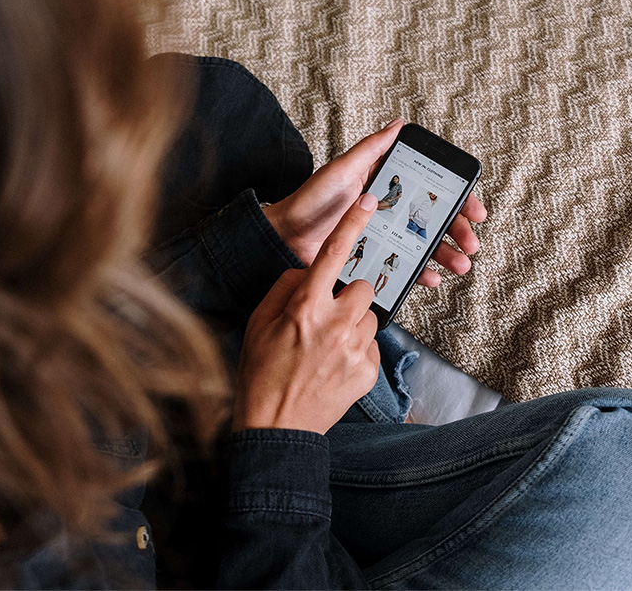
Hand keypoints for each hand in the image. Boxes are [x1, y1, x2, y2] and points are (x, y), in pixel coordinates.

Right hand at [233, 193, 381, 433]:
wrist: (276, 429)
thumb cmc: (261, 374)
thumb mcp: (259, 323)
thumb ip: (285, 289)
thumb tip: (308, 274)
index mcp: (305, 308)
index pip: (333, 255)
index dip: (352, 224)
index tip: (369, 203)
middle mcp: (335, 324)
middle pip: (363, 287)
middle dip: (349, 296)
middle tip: (328, 317)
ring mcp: (355, 349)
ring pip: (370, 317)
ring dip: (354, 325)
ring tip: (328, 348)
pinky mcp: (369, 371)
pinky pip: (372, 346)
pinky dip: (357, 352)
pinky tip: (334, 367)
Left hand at [264, 120, 487, 287]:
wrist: (285, 238)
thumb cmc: (310, 200)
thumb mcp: (342, 170)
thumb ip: (371, 149)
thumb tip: (398, 123)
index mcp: (387, 184)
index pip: (432, 189)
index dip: (458, 199)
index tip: (475, 209)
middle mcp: (390, 209)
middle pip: (435, 219)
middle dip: (458, 231)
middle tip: (471, 243)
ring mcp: (385, 235)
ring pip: (425, 244)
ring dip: (446, 254)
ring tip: (459, 264)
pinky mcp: (376, 258)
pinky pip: (405, 266)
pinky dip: (422, 272)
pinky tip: (431, 278)